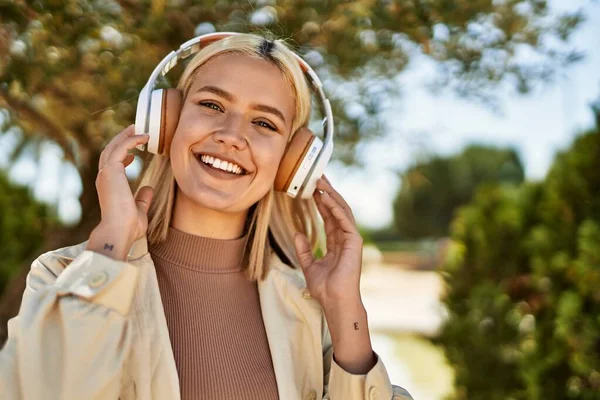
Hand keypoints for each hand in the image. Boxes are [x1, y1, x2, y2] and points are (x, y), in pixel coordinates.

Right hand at [87, 125, 153, 259]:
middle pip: (110, 151)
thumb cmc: (128, 227)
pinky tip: (144, 138)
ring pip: (113, 147)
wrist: (119, 231)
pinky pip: (121, 148)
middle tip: (135, 129)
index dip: (123, 154)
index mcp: (109, 186)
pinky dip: (131, 140)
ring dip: (126, 136)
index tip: (136, 150)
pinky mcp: (111, 171)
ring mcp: (106, 173)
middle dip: (122, 139)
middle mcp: (104, 178)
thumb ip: (143, 199)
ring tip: (139, 128)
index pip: (112, 164)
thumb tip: (149, 189)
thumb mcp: (139, 210)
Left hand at [293, 176, 362, 307]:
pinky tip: (326, 197)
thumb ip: (304, 250)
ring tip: (320, 181)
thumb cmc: (324, 288)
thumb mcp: (309, 265)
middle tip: (317, 176)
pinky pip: (344, 219)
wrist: (334, 301)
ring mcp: (351, 239)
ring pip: (342, 210)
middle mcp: (345, 238)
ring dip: (331, 195)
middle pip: (337, 209)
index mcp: (337, 243)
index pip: (329, 217)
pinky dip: (335, 207)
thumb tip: (297, 234)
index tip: (313, 188)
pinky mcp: (354, 241)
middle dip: (327, 192)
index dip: (322, 202)